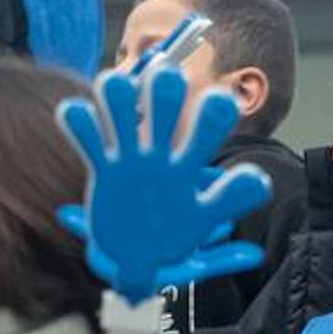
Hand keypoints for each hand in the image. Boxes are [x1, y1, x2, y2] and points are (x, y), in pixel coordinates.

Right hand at [56, 67, 272, 302]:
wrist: (131, 257)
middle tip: (165, 77)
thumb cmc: (168, 245)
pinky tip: (76, 111)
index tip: (217, 101)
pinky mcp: (102, 167)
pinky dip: (80, 123)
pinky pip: (91, 140)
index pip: (206, 135)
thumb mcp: (195, 247)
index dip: (212, 116)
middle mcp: (160, 156)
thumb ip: (222, 249)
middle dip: (164, 92)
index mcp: (189, 169)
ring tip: (116, 85)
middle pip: (163, 112)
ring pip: (123, 117)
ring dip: (118, 98)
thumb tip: (256, 253)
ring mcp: (129, 159)